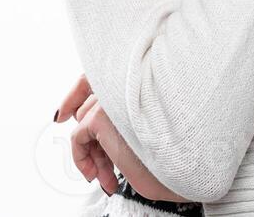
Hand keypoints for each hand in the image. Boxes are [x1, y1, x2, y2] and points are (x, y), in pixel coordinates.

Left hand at [54, 74, 189, 202]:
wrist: (189, 167)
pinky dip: (81, 157)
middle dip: (93, 140)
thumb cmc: (179, 152)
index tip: (64, 112)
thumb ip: (124, 115)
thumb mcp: (148, 128)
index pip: (98, 77)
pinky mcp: (103, 116)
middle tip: (102, 167)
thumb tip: (91, 119)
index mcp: (142, 82)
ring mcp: (114, 97)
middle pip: (90, 104)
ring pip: (83, 121)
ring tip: (106, 176)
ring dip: (92, 153)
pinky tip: (96, 173)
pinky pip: (78, 136)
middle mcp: (127, 83)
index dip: (77, 92)